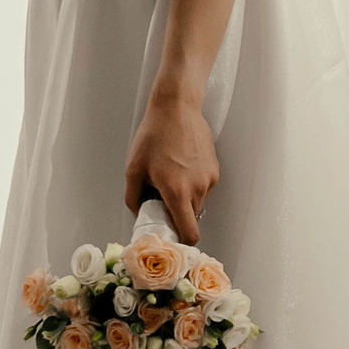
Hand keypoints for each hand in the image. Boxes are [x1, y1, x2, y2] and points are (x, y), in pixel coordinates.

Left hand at [125, 87, 217, 244]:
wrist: (177, 108)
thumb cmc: (154, 135)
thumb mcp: (134, 168)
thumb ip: (133, 198)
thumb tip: (140, 213)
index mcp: (177, 192)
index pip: (189, 233)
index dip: (181, 240)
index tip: (171, 235)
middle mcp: (198, 188)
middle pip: (191, 217)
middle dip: (178, 213)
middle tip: (162, 197)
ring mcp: (209, 178)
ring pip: (198, 201)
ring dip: (185, 197)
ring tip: (171, 174)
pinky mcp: (215, 168)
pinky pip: (204, 186)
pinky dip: (193, 183)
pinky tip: (181, 165)